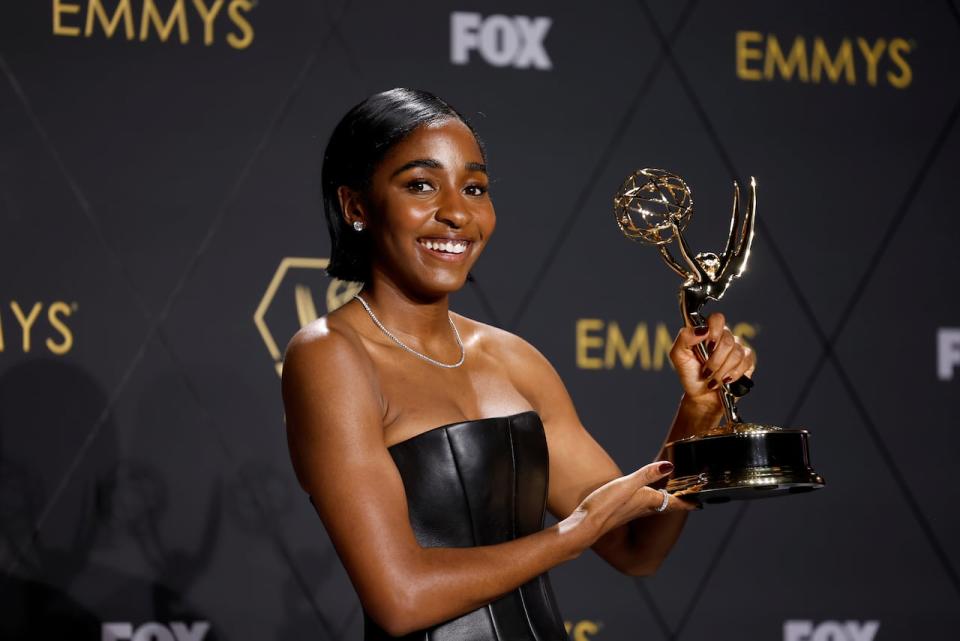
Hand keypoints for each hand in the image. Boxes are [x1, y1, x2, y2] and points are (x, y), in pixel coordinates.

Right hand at [564, 461, 696, 548]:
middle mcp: (644, 508)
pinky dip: (650, 500)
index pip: (675, 502)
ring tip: (672, 494)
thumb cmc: (606, 505)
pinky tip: (644, 496)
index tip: (700, 500)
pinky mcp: (622, 511)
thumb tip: (670, 466)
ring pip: (656, 506)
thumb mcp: (627, 485)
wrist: (587, 524)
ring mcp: (633, 511)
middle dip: (679, 501)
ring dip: (666, 501)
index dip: (689, 501)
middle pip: (667, 505)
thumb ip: (647, 474)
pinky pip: (643, 505)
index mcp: (648, 501)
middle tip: (690, 496)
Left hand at [669, 312, 755, 409]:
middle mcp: (724, 337)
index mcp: (708, 332)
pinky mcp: (747, 361)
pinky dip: (733, 374)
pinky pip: (746, 362)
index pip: (717, 318)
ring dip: (722, 370)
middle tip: (706, 370)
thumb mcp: (678, 356)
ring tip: (713, 378)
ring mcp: (737, 349)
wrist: (701, 396)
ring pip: (737, 353)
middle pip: (727, 340)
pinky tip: (725, 380)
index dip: (714, 331)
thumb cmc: (690, 374)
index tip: (707, 346)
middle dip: (715, 360)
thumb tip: (701, 329)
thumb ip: (684, 338)